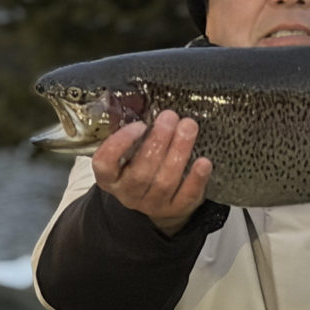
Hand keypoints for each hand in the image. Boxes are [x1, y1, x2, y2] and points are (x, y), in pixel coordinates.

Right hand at [91, 110, 212, 235]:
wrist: (155, 197)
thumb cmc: (141, 164)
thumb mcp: (129, 150)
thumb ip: (133, 131)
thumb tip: (146, 100)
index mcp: (110, 176)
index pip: (105, 163)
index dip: (120, 144)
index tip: (139, 125)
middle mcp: (128, 192)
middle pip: (140, 172)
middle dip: (158, 142)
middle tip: (170, 118)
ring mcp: (151, 204)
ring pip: (164, 182)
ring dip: (178, 152)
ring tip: (188, 127)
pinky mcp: (175, 209)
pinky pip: (186, 196)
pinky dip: (196, 179)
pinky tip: (203, 162)